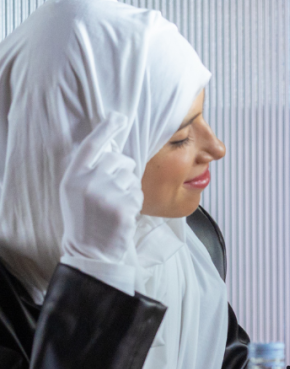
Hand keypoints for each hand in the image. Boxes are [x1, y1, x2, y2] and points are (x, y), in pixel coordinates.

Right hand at [60, 113, 141, 265]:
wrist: (89, 251)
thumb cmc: (85, 220)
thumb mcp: (76, 192)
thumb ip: (90, 171)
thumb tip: (113, 150)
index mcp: (73, 176)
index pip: (91, 145)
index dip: (106, 129)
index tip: (119, 117)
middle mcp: (87, 181)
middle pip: (119, 159)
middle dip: (124, 171)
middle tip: (115, 192)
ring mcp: (104, 193)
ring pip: (132, 177)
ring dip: (129, 190)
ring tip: (115, 207)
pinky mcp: (121, 206)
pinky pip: (138, 194)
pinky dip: (134, 204)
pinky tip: (122, 216)